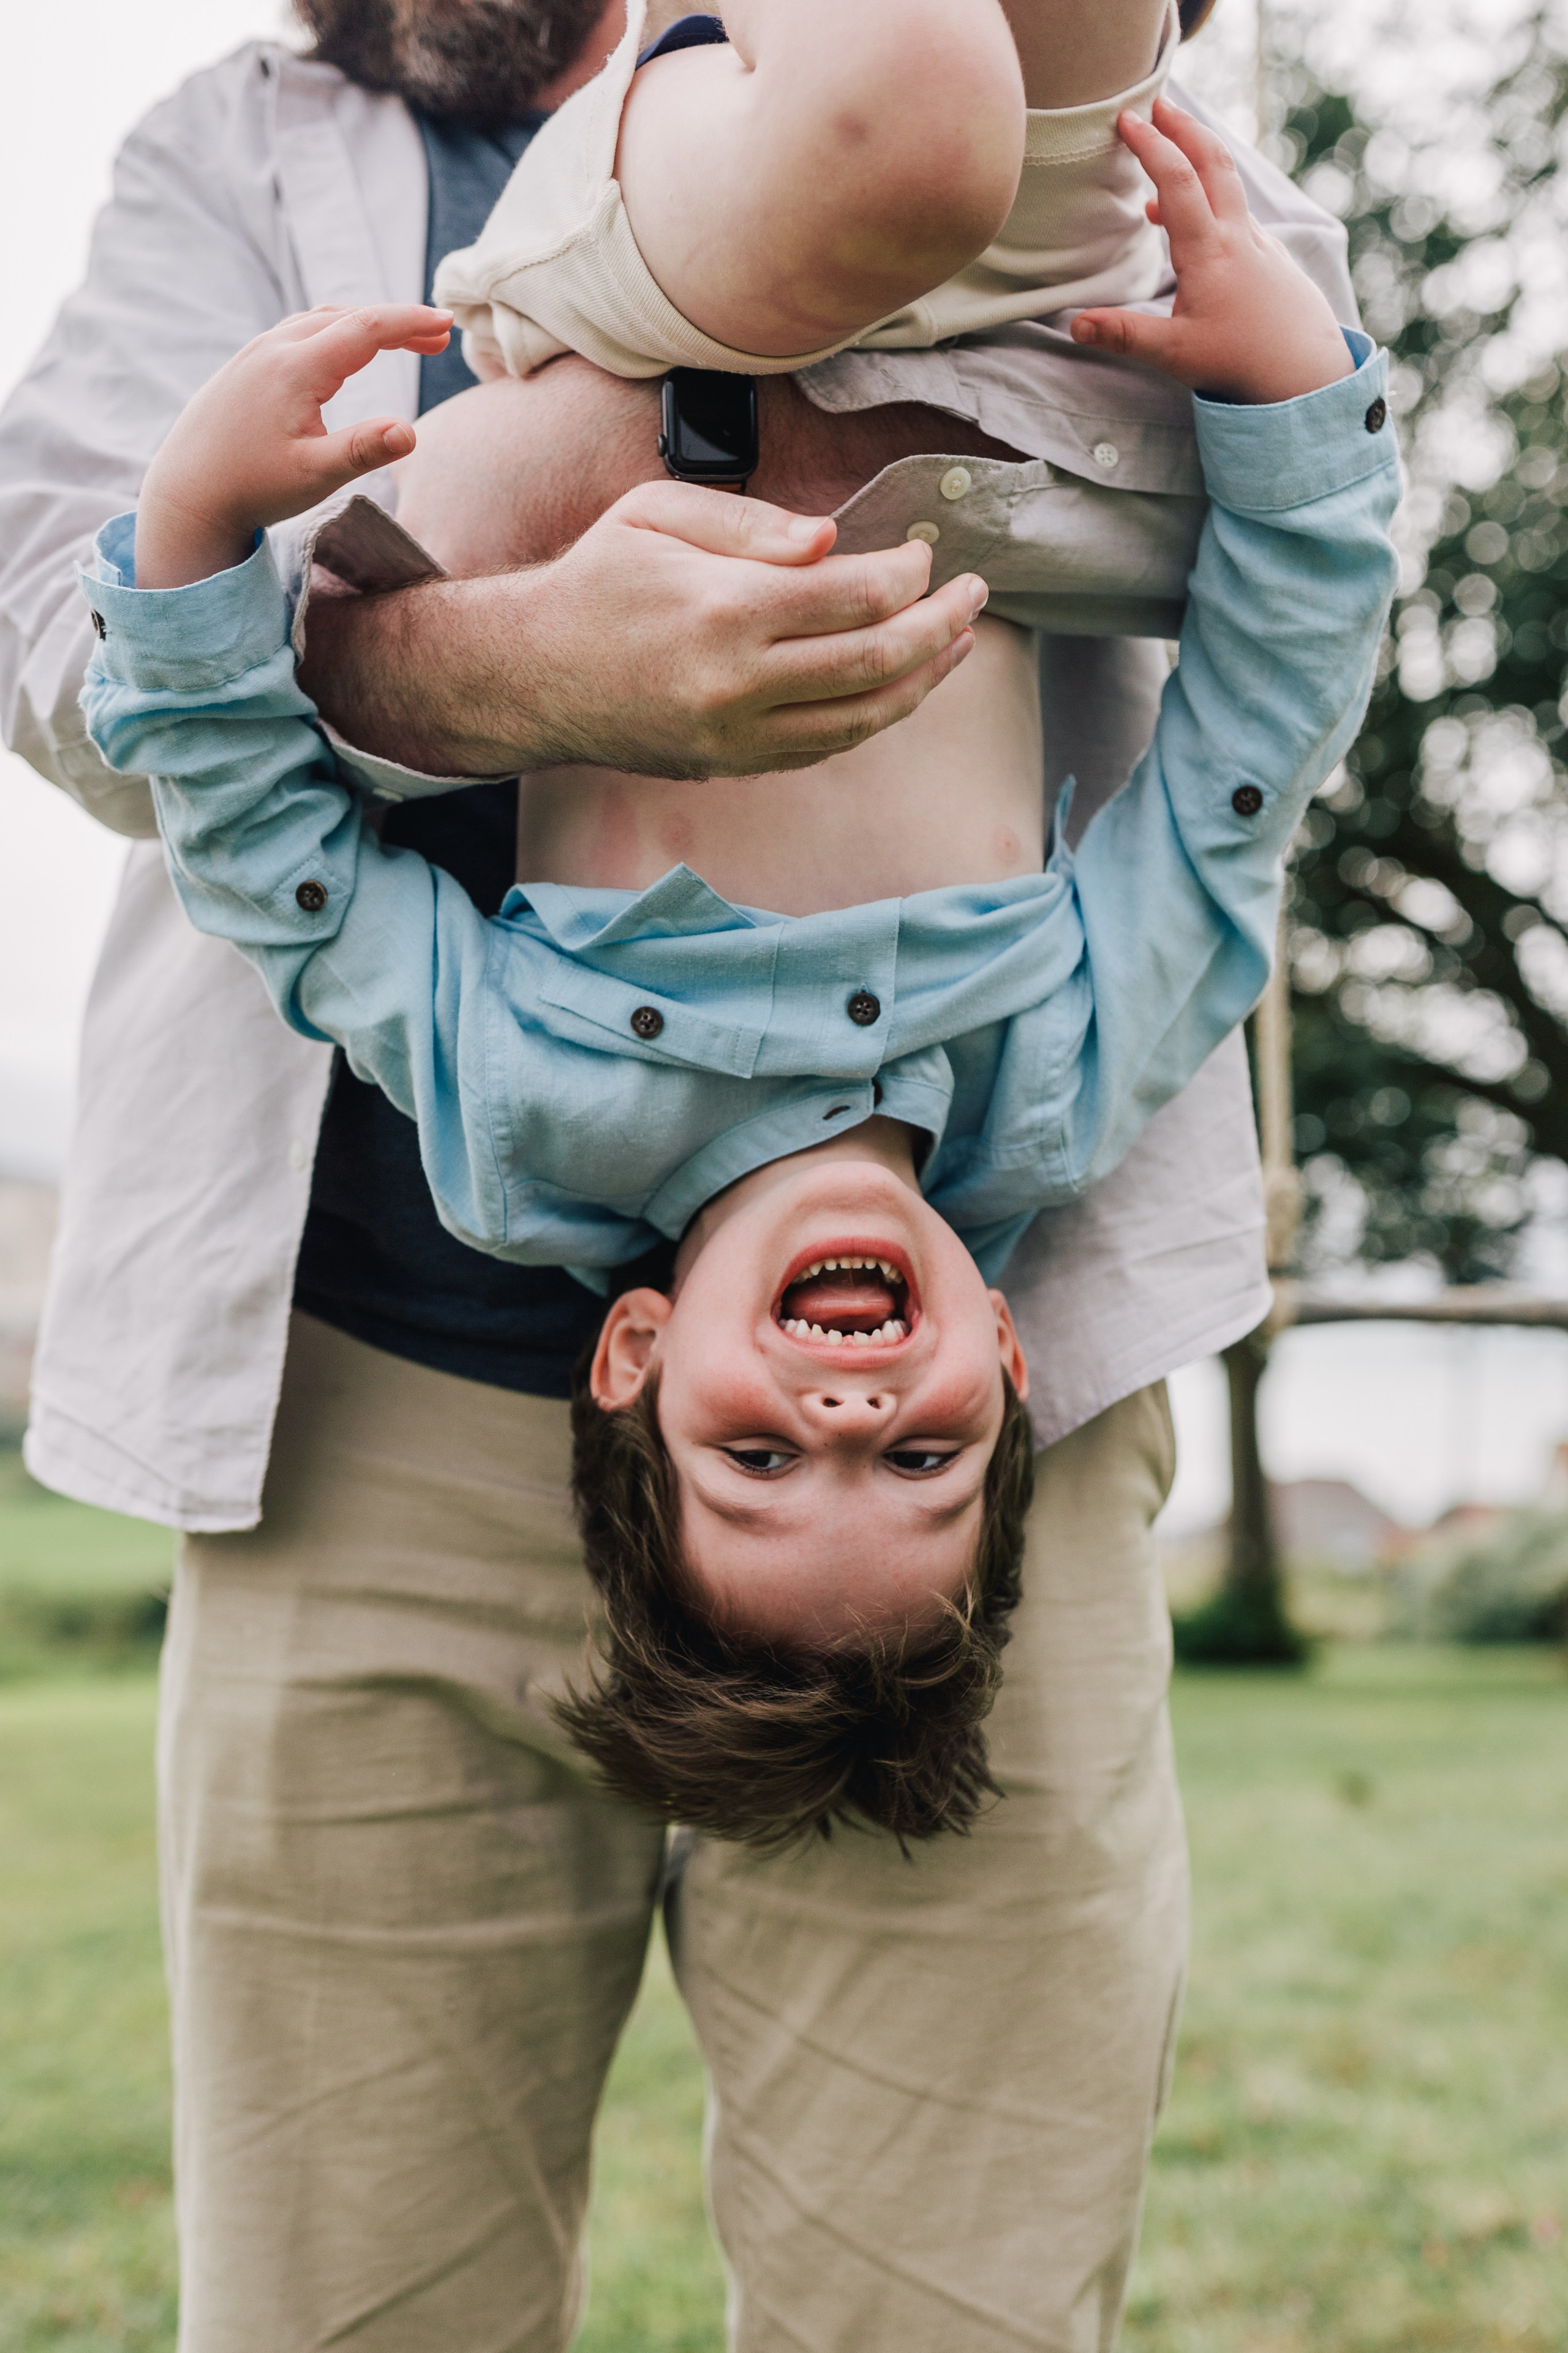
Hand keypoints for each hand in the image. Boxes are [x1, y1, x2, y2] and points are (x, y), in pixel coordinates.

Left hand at [135, 304, 451, 590]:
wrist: (185, 493)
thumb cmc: (251, 487)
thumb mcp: (315, 476)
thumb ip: (364, 450)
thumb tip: (411, 433)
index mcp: (296, 367)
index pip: (366, 328)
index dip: (410, 323)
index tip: (446, 325)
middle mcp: (274, 348)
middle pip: (347, 316)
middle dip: (396, 323)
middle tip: (438, 339)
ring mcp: (256, 353)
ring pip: (321, 320)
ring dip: (365, 324)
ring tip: (401, 340)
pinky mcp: (245, 366)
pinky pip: (299, 331)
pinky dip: (335, 331)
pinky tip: (347, 351)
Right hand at [301, 478, 988, 778]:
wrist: (526, 677)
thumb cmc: (594, 581)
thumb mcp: (656, 516)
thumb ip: (751, 525)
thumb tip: (833, 541)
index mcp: (723, 611)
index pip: (852, 598)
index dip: (907, 577)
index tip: (926, 557)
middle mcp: (735, 685)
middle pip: (873, 664)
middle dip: (938, 628)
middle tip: (975, 597)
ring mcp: (734, 737)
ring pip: (860, 719)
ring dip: (922, 682)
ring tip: (958, 645)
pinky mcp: (729, 767)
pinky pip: (823, 747)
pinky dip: (872, 718)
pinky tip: (900, 687)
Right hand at [1071, 99, 1354, 404]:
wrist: (1306, 370)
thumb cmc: (1240, 362)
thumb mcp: (1174, 354)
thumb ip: (1124, 335)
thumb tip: (1075, 325)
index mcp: (1209, 252)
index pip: (1176, 181)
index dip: (1150, 145)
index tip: (1127, 120)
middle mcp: (1237, 235)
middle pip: (1212, 161)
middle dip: (1182, 127)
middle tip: (1156, 104)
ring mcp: (1258, 241)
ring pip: (1227, 183)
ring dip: (1198, 156)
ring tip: (1167, 149)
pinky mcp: (1270, 254)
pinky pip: (1236, 210)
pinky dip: (1211, 195)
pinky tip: (1190, 218)